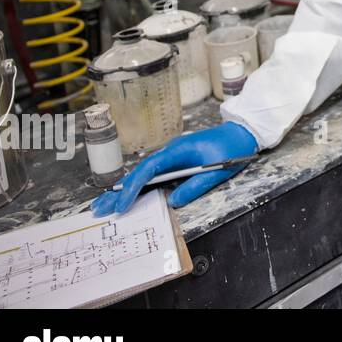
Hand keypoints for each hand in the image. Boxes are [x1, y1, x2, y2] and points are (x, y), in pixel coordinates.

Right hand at [90, 121, 257, 215]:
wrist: (243, 133)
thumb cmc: (232, 149)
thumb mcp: (217, 171)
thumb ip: (195, 186)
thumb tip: (173, 201)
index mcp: (178, 150)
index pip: (148, 170)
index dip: (133, 187)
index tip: (121, 204)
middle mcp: (170, 151)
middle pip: (140, 172)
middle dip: (118, 191)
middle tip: (98, 209)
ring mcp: (171, 155)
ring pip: (143, 174)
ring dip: (125, 190)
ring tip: (104, 206)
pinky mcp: (175, 161)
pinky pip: (153, 175)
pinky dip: (139, 186)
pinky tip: (126, 196)